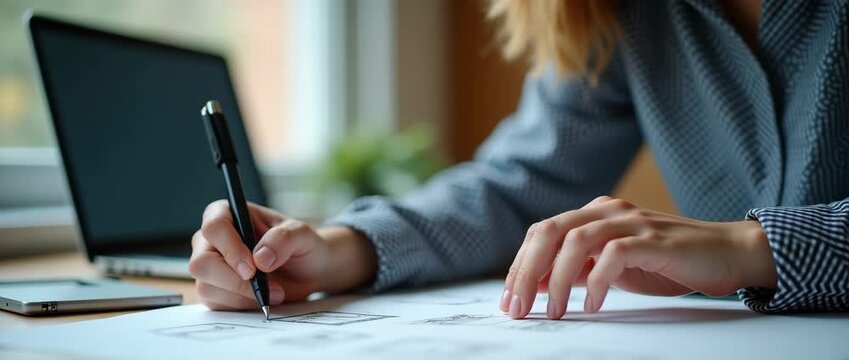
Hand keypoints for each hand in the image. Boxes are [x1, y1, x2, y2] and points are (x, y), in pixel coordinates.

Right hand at [190, 200, 376, 309]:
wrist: (307, 270)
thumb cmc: (301, 245)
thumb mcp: (302, 234)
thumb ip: (283, 239)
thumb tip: (260, 258)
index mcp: (228, 214)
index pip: (214, 227)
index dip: (230, 249)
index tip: (252, 268)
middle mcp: (212, 240)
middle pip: (201, 263)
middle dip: (232, 280)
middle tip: (262, 288)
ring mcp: (210, 266)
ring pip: (206, 287)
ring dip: (242, 296)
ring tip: (273, 292)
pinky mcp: (214, 289)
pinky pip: (215, 304)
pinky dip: (241, 306)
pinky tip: (261, 298)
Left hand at [499, 196, 776, 319]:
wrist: (727, 253)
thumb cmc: (668, 262)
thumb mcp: (611, 267)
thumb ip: (577, 270)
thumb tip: (536, 285)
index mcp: (593, 213)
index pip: (541, 232)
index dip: (519, 265)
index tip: (509, 300)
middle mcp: (607, 210)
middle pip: (549, 231)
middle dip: (526, 271)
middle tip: (518, 308)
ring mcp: (631, 221)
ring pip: (576, 240)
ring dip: (558, 279)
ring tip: (554, 311)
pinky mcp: (654, 238)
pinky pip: (614, 254)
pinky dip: (597, 281)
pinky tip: (592, 306)